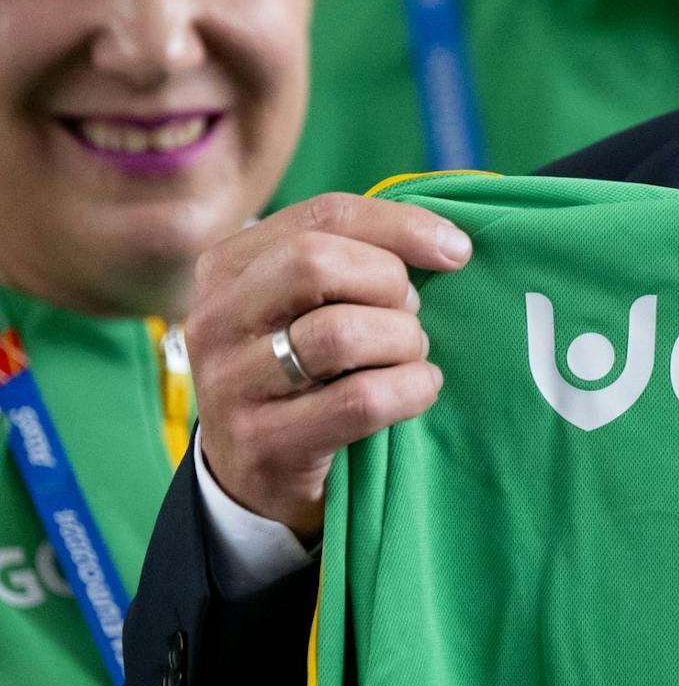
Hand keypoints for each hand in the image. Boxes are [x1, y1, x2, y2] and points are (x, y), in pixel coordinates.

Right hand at [188, 193, 471, 539]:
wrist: (257, 471)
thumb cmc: (307, 364)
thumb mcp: (312, 300)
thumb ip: (357, 254)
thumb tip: (449, 242)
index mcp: (228, 266)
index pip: (323, 215)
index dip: (400, 225)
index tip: (456, 249)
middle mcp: (216, 319)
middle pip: (317, 262)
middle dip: (389, 283)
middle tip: (410, 312)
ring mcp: (230, 384)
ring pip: (341, 333)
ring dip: (402, 341)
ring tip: (409, 355)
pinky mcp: (263, 442)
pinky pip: (361, 400)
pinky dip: (411, 389)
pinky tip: (419, 389)